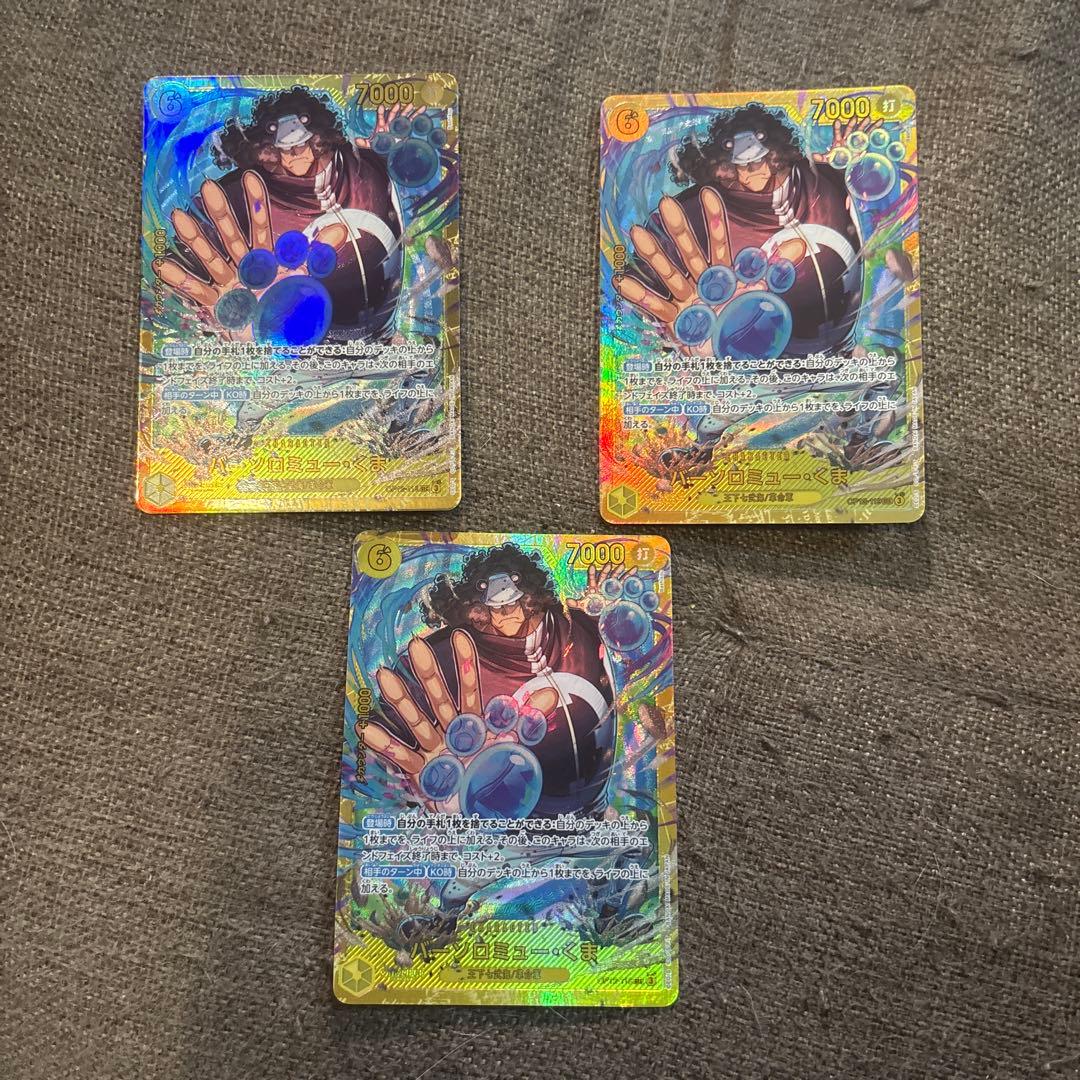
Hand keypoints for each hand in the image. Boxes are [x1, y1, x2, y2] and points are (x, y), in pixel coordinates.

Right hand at [154, 171, 346, 314]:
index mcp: (266, 258)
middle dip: (221, 214)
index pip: (262, 226)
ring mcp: (229, 283)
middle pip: (232, 236)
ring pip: (211, 257)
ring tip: (178, 217)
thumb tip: (341, 229)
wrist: (279, 340)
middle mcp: (244, 266)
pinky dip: (181, 280)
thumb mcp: (304, 280)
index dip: (257, 204)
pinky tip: (162, 265)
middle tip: (207, 187)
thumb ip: (318, 255)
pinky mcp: (217, 304)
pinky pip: (198, 290)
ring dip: (196, 239)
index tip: (250, 177)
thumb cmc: (288, 306)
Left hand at [354, 102, 424, 149]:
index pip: (380, 117)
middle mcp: (390, 123)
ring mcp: (399, 124)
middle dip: (395, 109)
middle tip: (398, 104)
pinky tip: (422, 108)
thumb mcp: (372, 144)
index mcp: (381, 125)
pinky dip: (417, 114)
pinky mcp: (406, 128)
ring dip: (407, 110)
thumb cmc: (381, 144)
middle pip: (393, 114)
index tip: (380, 106)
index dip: (380, 112)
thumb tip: (356, 140)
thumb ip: (364, 142)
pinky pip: (412, 120)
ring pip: (403, 115)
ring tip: (411, 104)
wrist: (389, 148)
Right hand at [363, 630, 558, 788]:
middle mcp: (450, 730)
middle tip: (416, 645)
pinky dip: (385, 744)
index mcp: (473, 722)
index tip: (460, 635)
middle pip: (439, 698)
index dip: (466, 663)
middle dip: (428, 673)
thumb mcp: (513, 746)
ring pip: (417, 720)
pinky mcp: (422, 773)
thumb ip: (527, 720)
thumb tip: (550, 693)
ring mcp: (434, 749)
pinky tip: (366, 728)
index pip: (470, 688)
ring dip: (401, 700)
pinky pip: (403, 757)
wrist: (481, 811)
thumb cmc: (493, 773)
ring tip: (384, 676)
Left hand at [570, 564, 631, 613]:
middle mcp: (602, 584)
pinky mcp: (619, 588)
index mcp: (593, 587)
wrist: (602, 613)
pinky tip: (634, 569)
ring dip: (618, 570)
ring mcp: (611, 585)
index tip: (591, 567)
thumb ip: (576, 603)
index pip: (591, 578)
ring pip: (614, 576)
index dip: (591, 573)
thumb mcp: (584, 606)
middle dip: (606, 570)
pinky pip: (624, 580)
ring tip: (622, 565)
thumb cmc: (593, 608)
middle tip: (608, 564)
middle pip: (604, 575)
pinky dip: (629, 575)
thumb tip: (567, 601)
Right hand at [614, 192, 803, 348]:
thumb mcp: (761, 293)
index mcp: (722, 272)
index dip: (714, 219)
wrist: (732, 354)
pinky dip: (640, 295)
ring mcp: (686, 298)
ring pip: (669, 273)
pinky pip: (657, 306)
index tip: (707, 192)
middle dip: (678, 229)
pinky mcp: (675, 320)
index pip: (719, 241)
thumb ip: (775, 268)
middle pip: (689, 252)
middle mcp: (701, 281)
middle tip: (665, 204)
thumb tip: (800, 244)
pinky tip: (622, 282)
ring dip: (654, 255)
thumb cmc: (742, 319)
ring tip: (637, 233)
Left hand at [813, 115, 883, 162]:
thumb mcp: (829, 159)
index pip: (837, 132)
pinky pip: (870, 132)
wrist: (847, 162)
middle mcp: (847, 137)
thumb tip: (812, 156)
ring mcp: (856, 137)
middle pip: (850, 128)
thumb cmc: (838, 159)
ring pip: (860, 129)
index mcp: (838, 140)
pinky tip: (880, 121)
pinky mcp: (864, 140)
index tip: (836, 121)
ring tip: (868, 118)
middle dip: (852, 123)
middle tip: (855, 117)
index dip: (836, 127)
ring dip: (864, 123)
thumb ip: (821, 157)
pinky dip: (875, 127)